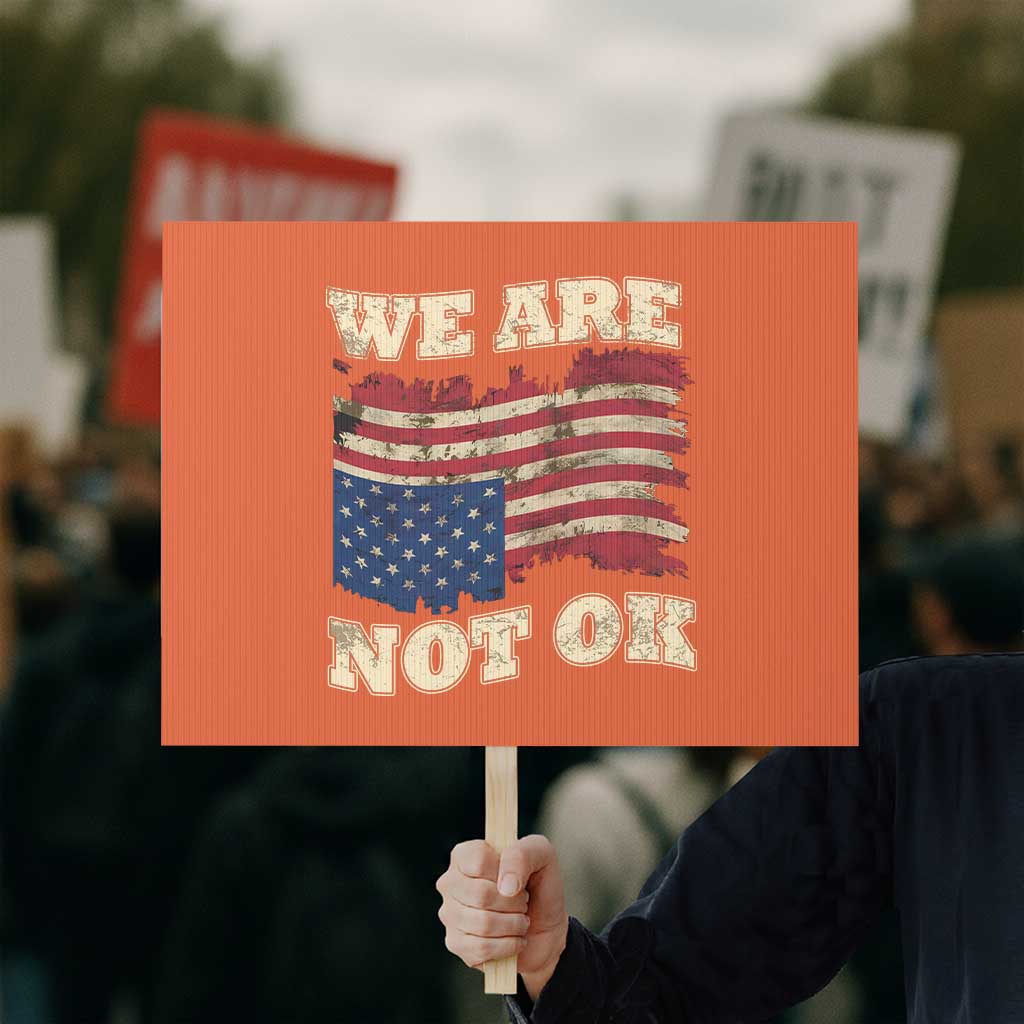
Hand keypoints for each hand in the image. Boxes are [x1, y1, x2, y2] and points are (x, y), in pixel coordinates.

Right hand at [436, 834, 568, 999]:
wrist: (547, 926)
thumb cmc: (540, 884)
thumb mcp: (541, 854)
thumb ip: (523, 855)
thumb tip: (506, 886)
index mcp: (465, 854)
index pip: (478, 860)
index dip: (505, 872)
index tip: (518, 879)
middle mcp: (451, 882)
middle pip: (481, 895)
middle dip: (514, 903)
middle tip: (523, 902)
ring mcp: (450, 914)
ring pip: (483, 924)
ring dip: (514, 925)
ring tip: (521, 920)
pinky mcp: (456, 944)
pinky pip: (481, 948)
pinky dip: (508, 946)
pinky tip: (514, 939)